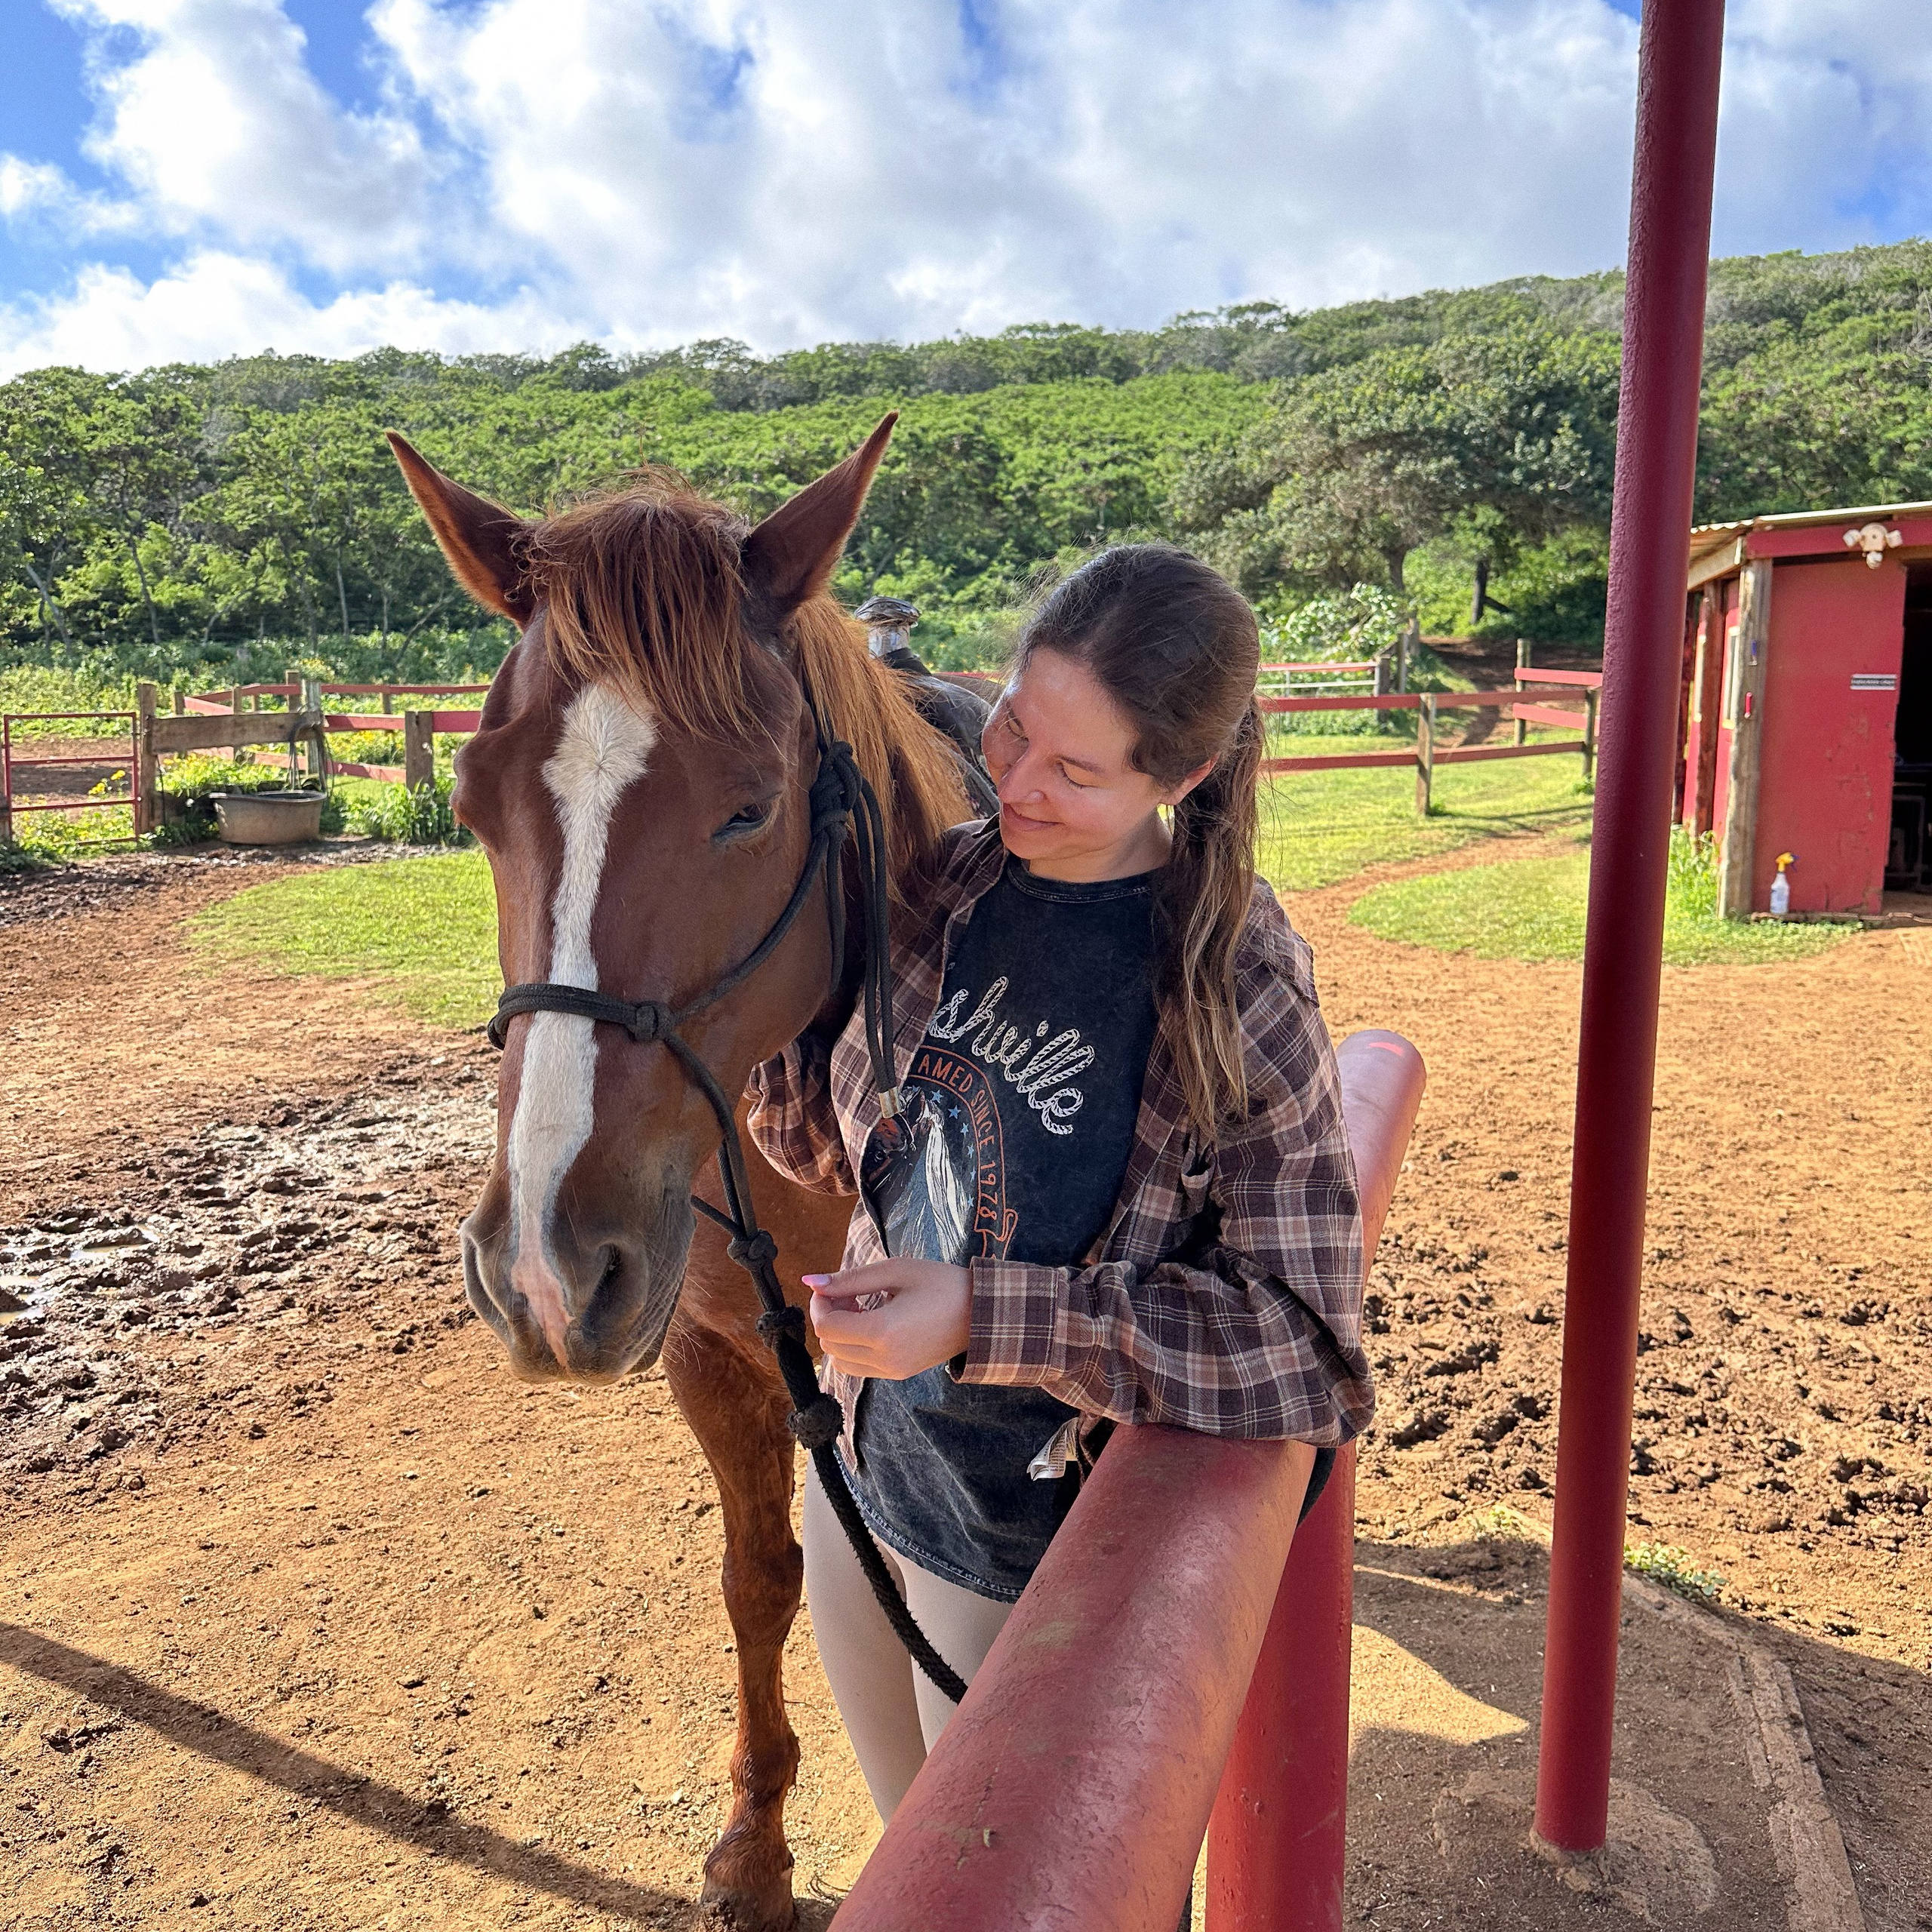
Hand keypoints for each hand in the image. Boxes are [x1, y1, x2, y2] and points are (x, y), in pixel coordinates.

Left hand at [804, 1259, 972, 1380]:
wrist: (981, 1313)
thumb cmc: (941, 1284)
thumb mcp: (896, 1271)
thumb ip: (850, 1278)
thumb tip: (810, 1281)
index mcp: (883, 1332)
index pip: (826, 1327)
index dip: (819, 1305)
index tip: (831, 1287)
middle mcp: (884, 1359)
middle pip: (829, 1346)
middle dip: (829, 1317)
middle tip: (848, 1293)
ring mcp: (892, 1371)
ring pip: (840, 1361)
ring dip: (839, 1336)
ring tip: (859, 1309)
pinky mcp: (899, 1374)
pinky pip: (859, 1367)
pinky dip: (853, 1347)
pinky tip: (872, 1324)